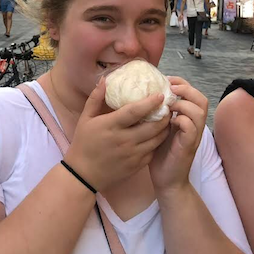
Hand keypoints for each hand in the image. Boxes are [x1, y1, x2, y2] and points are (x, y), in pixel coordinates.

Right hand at [64, 78, 170, 192]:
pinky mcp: (136, 166)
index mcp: (111, 126)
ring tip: (168, 119)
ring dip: (164, 128)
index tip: (160, 95)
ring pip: (156, 140)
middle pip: (152, 126)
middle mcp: (124, 140)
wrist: (84, 174)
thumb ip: (96, 98)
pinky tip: (158, 135)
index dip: (150, 102)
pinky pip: (153, 151)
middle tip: (169, 106)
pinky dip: (158, 142)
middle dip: (164, 115)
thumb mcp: (85, 119)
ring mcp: (132, 155)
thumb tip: (105, 79)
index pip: (135, 111)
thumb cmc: (83, 143)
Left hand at [149, 77, 207, 193]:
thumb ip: (159, 114)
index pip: (192, 93)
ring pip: (199, 110)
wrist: (166, 181)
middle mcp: (194, 125)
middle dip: (186, 89)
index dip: (181, 83)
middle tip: (169, 89)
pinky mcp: (188, 146)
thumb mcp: (159, 129)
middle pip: (201, 98)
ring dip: (183, 103)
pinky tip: (169, 122)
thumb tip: (144, 96)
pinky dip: (180, 120)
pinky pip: (190, 127)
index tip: (165, 80)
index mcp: (187, 118)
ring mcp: (193, 135)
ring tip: (168, 105)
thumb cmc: (160, 154)